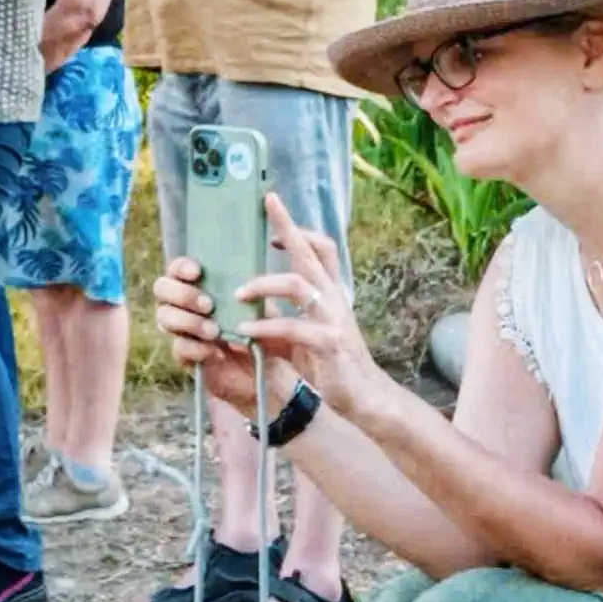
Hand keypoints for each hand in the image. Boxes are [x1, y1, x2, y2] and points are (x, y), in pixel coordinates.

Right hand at [153, 257, 275, 412]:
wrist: (268, 367)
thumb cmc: (262, 327)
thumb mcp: (260, 305)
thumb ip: (248, 290)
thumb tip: (241, 281)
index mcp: (198, 284)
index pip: (177, 268)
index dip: (181, 266)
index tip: (197, 272)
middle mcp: (183, 303)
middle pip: (161, 288)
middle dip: (183, 294)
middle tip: (208, 305)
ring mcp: (180, 329)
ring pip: (164, 317)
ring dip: (188, 322)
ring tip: (214, 332)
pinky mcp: (184, 356)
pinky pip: (178, 348)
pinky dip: (196, 348)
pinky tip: (216, 352)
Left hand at [228, 193, 385, 419]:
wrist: (364, 397)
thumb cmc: (331, 363)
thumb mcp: (307, 331)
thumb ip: (286, 312)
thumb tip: (253, 297)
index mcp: (329, 293)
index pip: (320, 249)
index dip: (299, 229)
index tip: (273, 217)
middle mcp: (334, 298)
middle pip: (312, 251)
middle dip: (288, 225)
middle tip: (266, 203)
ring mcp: (333, 318)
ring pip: (298, 283)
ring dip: (263, 283)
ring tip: (237, 293)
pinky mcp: (328, 343)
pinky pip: (293, 327)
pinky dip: (265, 327)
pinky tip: (244, 332)